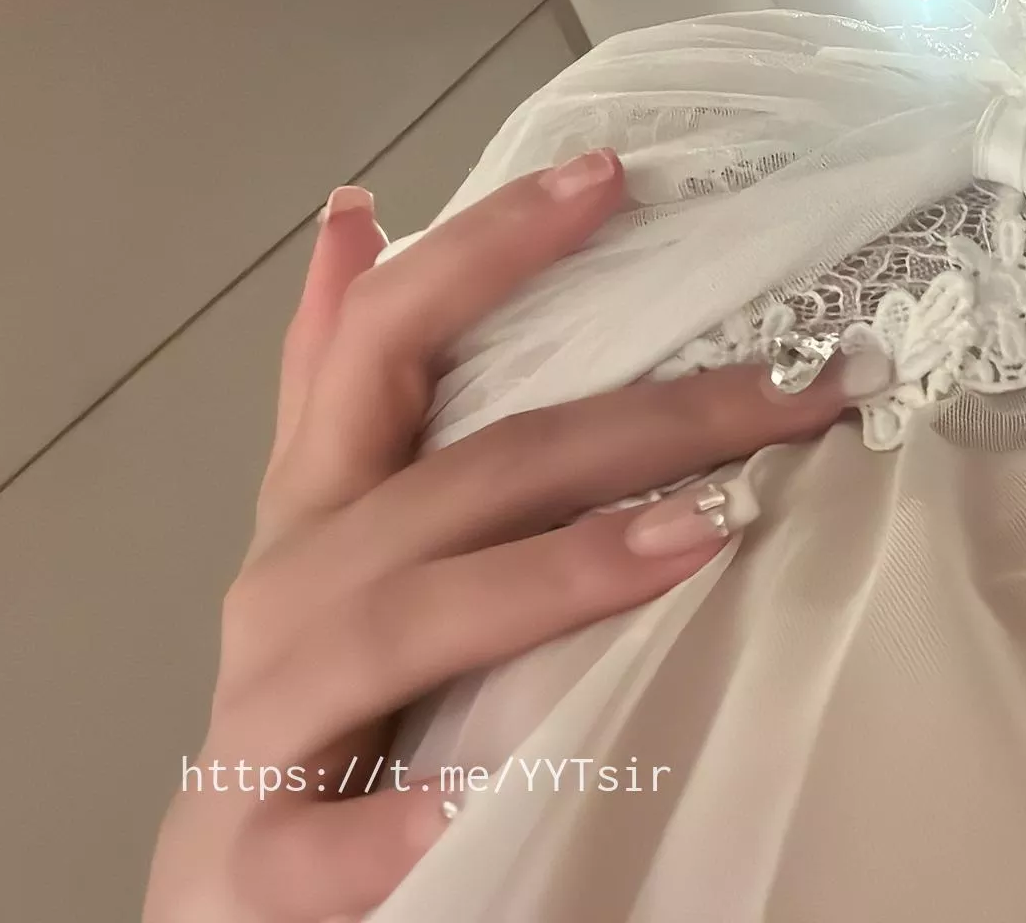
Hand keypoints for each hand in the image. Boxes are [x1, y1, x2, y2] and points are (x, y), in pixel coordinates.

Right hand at [143, 151, 864, 921]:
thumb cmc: (323, 705)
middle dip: (640, 421)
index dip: (489, 251)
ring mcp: (267, 721)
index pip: (392, 341)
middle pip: (463, 474)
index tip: (614, 176)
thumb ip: (351, 390)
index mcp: (325, 509)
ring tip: (702, 538)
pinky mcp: (257, 863)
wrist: (231, 906)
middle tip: (794, 390)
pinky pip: (332, 839)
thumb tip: (363, 216)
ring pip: (407, 620)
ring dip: (557, 573)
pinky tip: (479, 800)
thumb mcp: (343, 533)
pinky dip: (404, 819)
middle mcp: (289, 590)